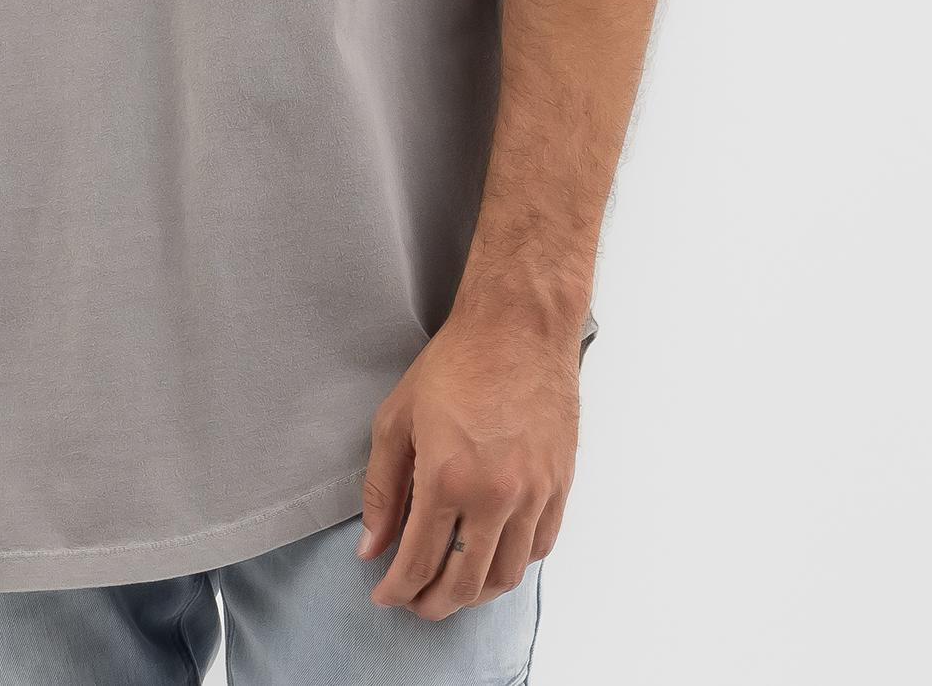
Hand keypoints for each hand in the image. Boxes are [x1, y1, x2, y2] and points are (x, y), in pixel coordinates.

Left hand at [357, 305, 578, 617]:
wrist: (519, 327)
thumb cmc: (455, 363)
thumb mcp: (397, 419)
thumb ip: (381, 490)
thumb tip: (371, 548)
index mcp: (447, 479)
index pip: (418, 563)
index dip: (396, 590)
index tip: (382, 596)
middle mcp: (495, 497)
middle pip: (464, 584)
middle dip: (433, 604)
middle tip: (414, 603)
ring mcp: (533, 494)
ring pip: (505, 576)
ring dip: (474, 594)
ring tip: (450, 587)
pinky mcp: (560, 485)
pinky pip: (538, 549)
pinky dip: (512, 565)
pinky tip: (490, 556)